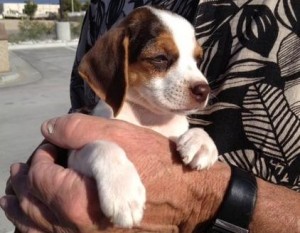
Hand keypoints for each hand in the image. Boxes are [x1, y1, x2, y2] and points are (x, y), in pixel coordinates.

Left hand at [1, 113, 229, 231]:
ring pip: (36, 228)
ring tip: (12, 197)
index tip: (51, 145)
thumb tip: (47, 129)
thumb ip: (76, 128)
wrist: (186, 199)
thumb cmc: (155, 165)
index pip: (40, 176)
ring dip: (21, 208)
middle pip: (32, 204)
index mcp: (76, 200)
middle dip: (24, 181)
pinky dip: (36, 229)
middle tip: (22, 168)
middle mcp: (74, 229)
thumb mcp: (119, 136)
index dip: (41, 156)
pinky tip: (32, 222)